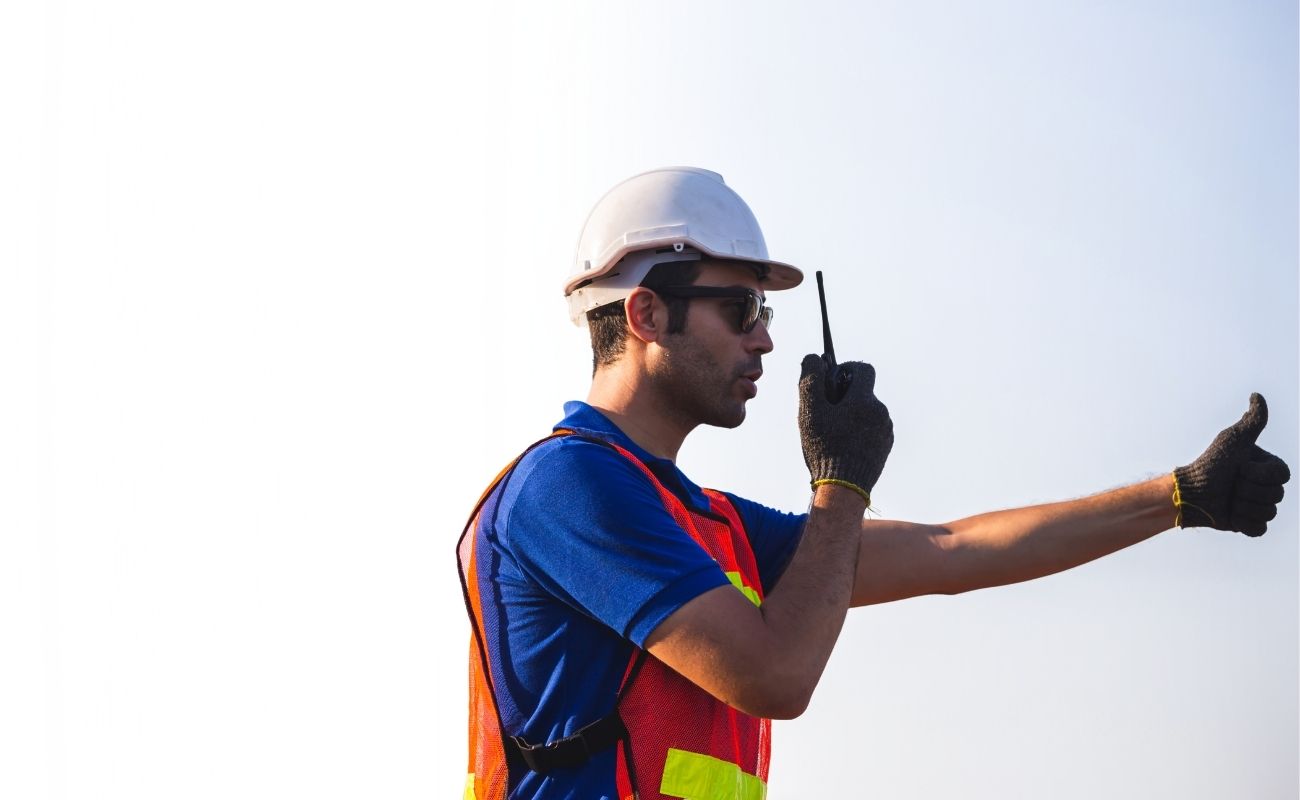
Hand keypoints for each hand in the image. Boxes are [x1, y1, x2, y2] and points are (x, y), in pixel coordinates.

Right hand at [798, 354, 893, 503]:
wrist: (844, 487)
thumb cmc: (825, 448)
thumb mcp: (810, 412)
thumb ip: (811, 380)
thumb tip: (813, 358)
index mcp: (864, 400)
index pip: (863, 369)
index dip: (846, 369)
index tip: (832, 380)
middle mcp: (881, 412)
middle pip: (863, 392)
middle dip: (846, 396)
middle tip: (826, 413)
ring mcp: (886, 431)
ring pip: (868, 412)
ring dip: (853, 415)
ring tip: (834, 434)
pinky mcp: (885, 446)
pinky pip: (873, 429)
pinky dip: (860, 431)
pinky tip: (844, 446)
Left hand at [1174, 393, 1290, 535]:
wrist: (1190, 492)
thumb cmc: (1211, 463)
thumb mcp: (1233, 440)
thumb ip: (1252, 421)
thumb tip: (1257, 395)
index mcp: (1268, 467)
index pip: (1281, 476)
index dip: (1258, 473)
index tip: (1239, 467)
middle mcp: (1267, 487)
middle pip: (1276, 495)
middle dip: (1247, 489)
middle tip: (1230, 484)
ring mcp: (1259, 506)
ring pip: (1268, 512)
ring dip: (1242, 505)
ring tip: (1227, 498)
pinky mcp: (1250, 525)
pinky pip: (1259, 529)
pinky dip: (1242, 523)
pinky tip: (1229, 514)